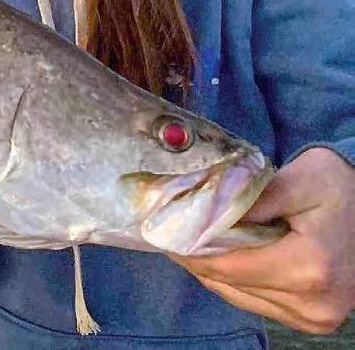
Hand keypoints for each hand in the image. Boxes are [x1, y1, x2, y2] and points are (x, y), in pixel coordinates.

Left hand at [170, 147, 354, 333]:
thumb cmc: (340, 190)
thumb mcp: (301, 179)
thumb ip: (253, 197)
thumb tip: (204, 212)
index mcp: (310, 267)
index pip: (227, 266)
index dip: (188, 248)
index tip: (160, 228)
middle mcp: (312, 302)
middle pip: (228, 283)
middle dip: (194, 256)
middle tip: (166, 231)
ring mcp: (313, 317)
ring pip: (236, 295)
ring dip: (210, 269)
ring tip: (188, 240)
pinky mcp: (311, 320)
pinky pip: (254, 301)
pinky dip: (232, 279)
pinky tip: (219, 255)